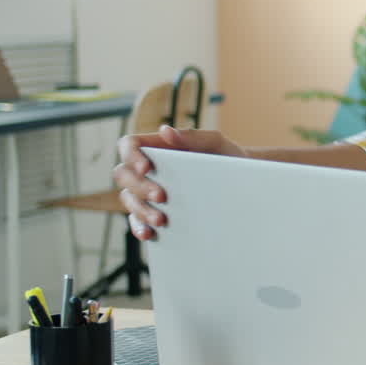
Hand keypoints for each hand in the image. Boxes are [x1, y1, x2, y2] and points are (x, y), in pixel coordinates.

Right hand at [113, 125, 247, 239]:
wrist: (241, 182)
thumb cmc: (225, 156)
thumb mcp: (215, 143)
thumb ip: (192, 136)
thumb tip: (166, 131)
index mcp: (157, 147)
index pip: (128, 145)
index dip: (131, 155)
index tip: (146, 167)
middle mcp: (146, 169)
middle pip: (123, 174)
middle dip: (140, 186)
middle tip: (162, 196)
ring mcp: (146, 192)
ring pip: (128, 199)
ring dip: (141, 210)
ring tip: (161, 220)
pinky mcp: (151, 211)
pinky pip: (136, 220)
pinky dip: (139, 227)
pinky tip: (149, 233)